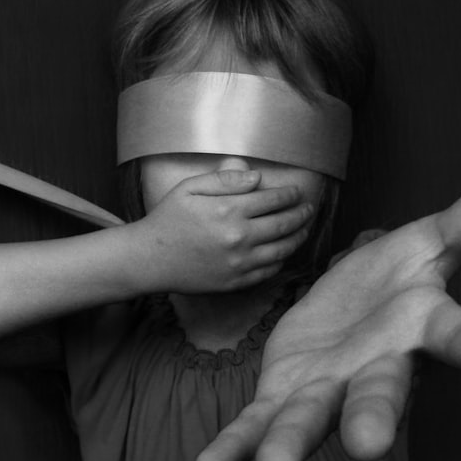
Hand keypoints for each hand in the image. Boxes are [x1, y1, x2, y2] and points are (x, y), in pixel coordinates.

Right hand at [131, 169, 314, 293]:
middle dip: (302, 214)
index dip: (290, 194)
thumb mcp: (190, 188)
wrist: (150, 259)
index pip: (273, 200)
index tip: (298, 192)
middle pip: (284, 224)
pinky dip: (282, 260)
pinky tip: (284, 251)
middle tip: (310, 208)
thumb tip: (257, 178)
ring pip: (282, 250)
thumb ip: (225, 179)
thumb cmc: (168, 218)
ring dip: (298, 237)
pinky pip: (269, 271)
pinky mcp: (236, 282)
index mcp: (228, 210)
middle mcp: (239, 237)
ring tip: (304, 229)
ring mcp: (239, 263)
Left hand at [194, 174, 460, 460]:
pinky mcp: (285, 395)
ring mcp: (330, 389)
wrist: (350, 300)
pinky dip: (233, 447)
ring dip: (290, 446)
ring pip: (312, 419)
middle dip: (372, 417)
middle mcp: (378, 369)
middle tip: (368, 446)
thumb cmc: (398, 274)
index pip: (456, 334)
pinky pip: (257, 423)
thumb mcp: (432, 238)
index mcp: (419, 327)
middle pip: (378, 394)